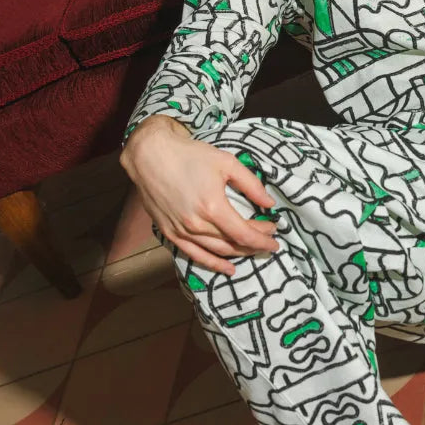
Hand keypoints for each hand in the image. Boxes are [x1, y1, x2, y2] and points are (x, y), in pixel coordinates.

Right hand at [122, 122, 282, 275]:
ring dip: (238, 254)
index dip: (263, 238)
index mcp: (213, 207)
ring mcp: (182, 232)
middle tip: (267, 240)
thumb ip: (251, 185)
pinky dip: (213, 264)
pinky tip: (228, 268)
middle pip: (233, 244)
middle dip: (254, 244)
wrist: (150, 156)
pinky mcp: (170, 233)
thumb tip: (269, 203)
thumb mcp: (227, 163)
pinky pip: (195, 255)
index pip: (245, 233)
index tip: (275, 237)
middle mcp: (197, 225)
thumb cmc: (189, 155)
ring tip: (252, 250)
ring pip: (217, 251)